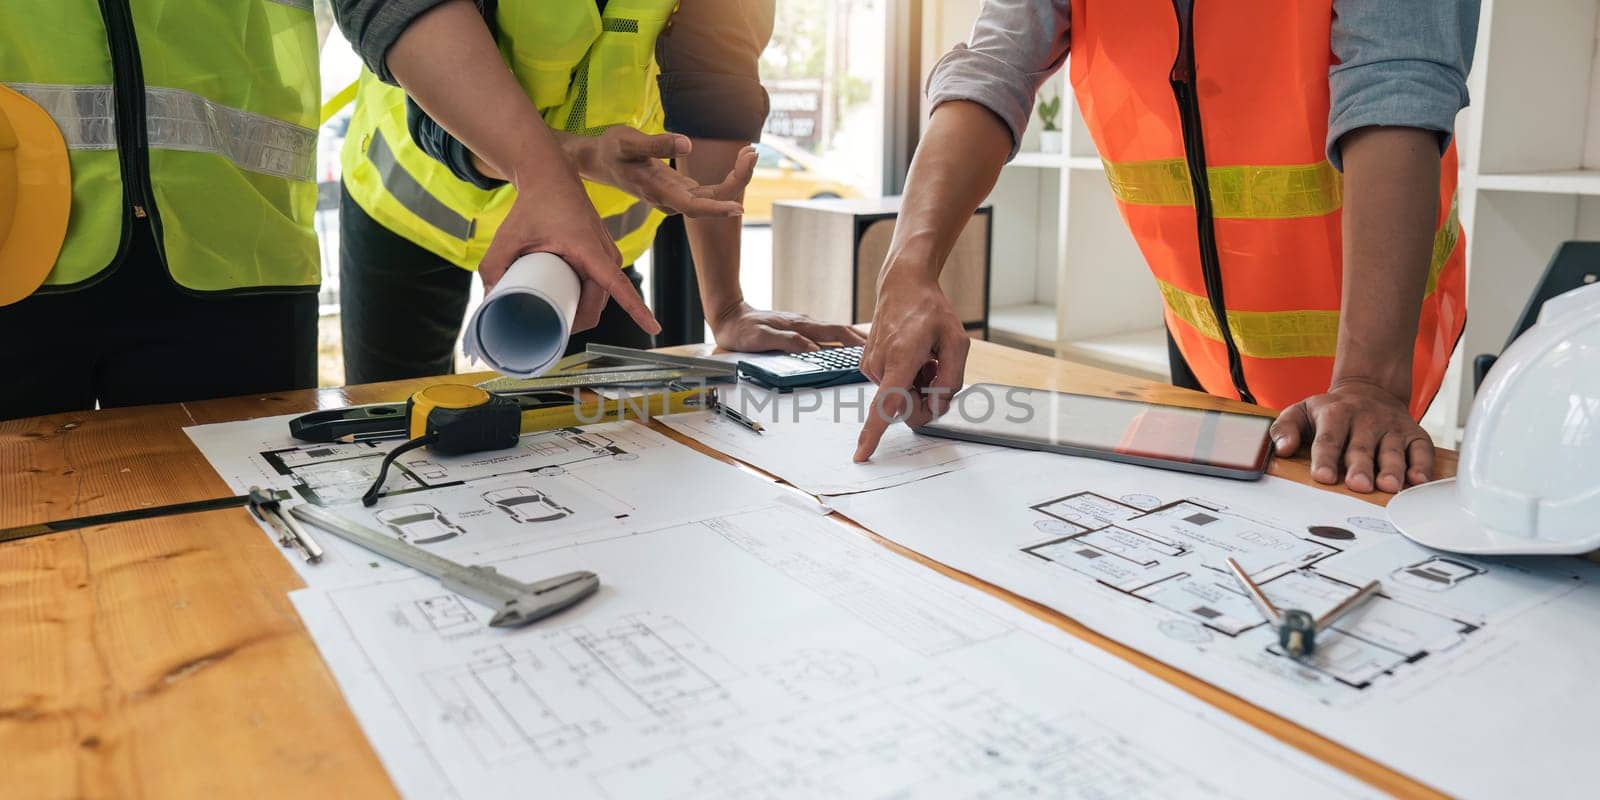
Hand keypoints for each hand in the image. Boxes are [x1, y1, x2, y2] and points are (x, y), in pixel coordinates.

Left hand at [479, 168, 659, 334]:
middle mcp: (606, 254)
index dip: (637, 310)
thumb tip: (490, 299)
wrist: (552, 179)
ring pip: (599, 297)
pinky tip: (567, 302)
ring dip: (580, 310)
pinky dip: (585, 298)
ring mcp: (608, 255)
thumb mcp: (508, 236)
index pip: (619, 286)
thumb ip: (493, 266)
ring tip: (551, 311)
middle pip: (599, 304)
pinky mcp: (604, 257)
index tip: (654, 329)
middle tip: (546, 327)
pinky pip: (600, 287)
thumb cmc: (534, 205)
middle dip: (578, 322)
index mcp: (589, 249)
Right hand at [565, 128, 754, 217]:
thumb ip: (656, 143)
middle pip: (710, 200)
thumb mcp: (628, 141)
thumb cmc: (612, 150)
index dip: (716, 209)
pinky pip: (711, 189)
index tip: (738, 207)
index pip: (692, 206)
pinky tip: (741, 156)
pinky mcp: (682, 189)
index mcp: (658, 191)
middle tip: (751, 153)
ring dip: (735, 177)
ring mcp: (677, 196)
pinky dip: (728, 174)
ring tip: (750, 151)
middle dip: (735, 180)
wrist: (601, 161)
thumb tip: (688, 144)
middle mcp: (670, 199)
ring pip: (714, 195)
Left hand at [709, 301, 866, 353]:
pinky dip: (837, 339)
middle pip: (840, 330)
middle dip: (861, 339)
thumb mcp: (761, 338)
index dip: (855, 341)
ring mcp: (802, 325)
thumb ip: (788, 343)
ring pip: (833, 332)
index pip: (836, 332)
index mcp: (800, 326)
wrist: (728, 317)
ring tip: (869, 349)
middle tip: (881, 348)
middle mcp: (804, 323)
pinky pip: (823, 334)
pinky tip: (842, 346)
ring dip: (851, 339)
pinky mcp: (797, 329)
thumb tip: (813, 350)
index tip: (872, 350)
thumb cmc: (742, 330)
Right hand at [853, 273, 969, 461]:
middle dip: (925, 400)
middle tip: (936, 371)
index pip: (886, 403)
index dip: (874, 432)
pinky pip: (892, 388)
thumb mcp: (957, 341)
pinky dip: (907, 379)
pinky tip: (913, 357)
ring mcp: (871, 367)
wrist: (903, 286)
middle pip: (904, 409)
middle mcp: (880, 365)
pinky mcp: (869, 367)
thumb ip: (951, 379)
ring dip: (917, 386)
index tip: (861, 454)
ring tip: (924, 358)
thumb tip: (937, 407)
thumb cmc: (930, 310)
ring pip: (899, 399)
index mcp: (902, 358)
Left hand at [1269, 379, 1432, 492]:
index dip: (1326, 458)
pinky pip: (1421, 450)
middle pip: (1362, 448)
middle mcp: (1366, 420)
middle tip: (1358, 485)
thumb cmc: (1331, 411)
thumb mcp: (1301, 411)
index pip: (1328, 439)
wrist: (1370, 391)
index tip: (1324, 477)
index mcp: (1335, 414)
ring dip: (1392, 469)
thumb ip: (1285, 428)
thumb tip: (1283, 448)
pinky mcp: (1414, 434)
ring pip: (1392, 450)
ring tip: (1389, 486)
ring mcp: (1391, 427)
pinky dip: (1422, 465)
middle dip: (1360, 467)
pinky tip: (1418, 480)